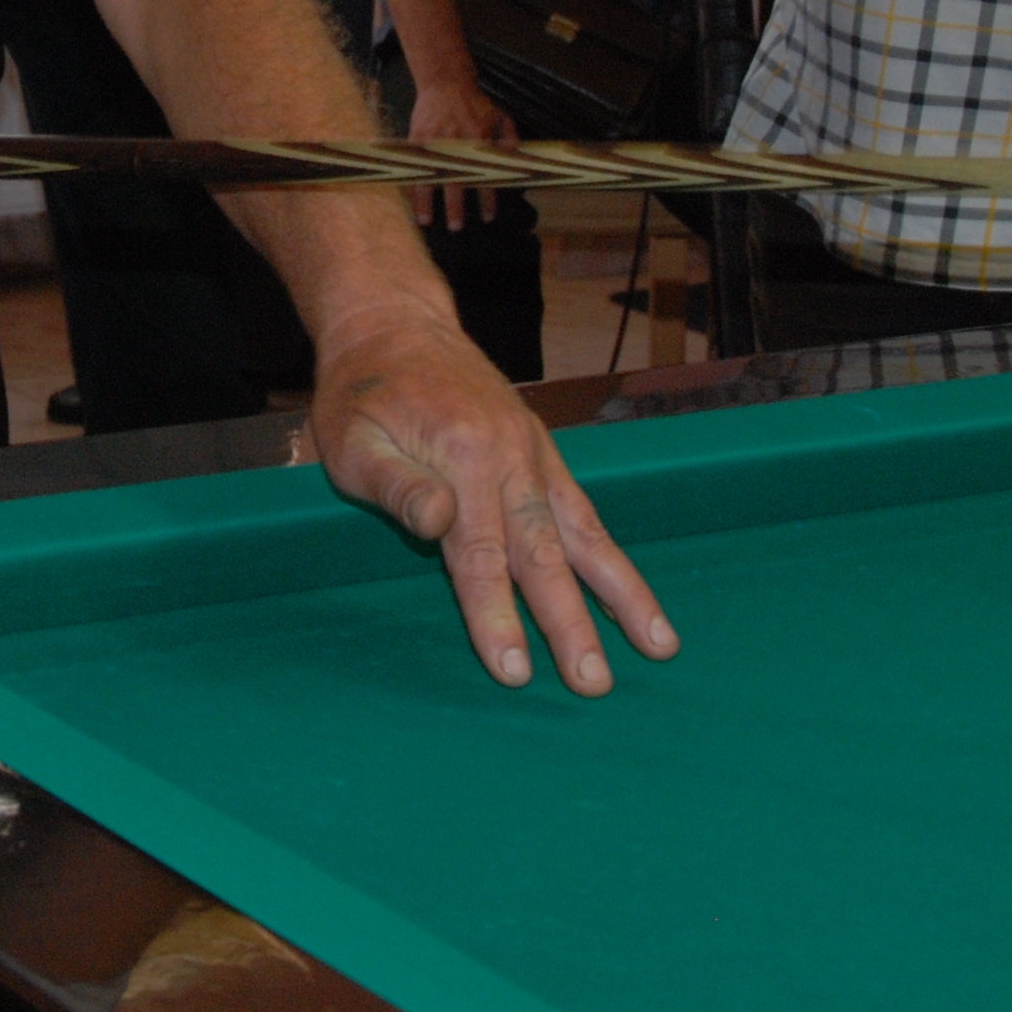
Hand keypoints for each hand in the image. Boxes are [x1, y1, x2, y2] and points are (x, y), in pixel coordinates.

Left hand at [309, 308, 675, 693]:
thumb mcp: (350, 438)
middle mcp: (510, 457)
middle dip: (572, 624)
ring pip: (584, 533)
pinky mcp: (541, 451)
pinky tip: (635, 593)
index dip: (497, 617)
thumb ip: (395, 484)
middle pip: (545, 555)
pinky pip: (584, 510)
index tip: (516, 672)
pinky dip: (611, 554)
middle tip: (595, 685)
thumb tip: (438, 525)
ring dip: (622, 593)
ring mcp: (533, 453)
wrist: (395, 325)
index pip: (481, 556)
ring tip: (660, 646)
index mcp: (461, 457)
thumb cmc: (361, 392)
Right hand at [403, 73, 520, 227]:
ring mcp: (434, 141)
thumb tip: (517, 161)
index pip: (485, 176)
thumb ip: (510, 138)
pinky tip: (409, 199)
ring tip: (425, 220)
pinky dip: (410, 182)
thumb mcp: (499, 116)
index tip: (487, 217)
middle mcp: (457, 142)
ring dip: (426, 201)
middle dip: (456, 206)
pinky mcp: (417, 137)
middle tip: (456, 227)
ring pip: (429, 176)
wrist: (445, 81)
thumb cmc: (475, 101)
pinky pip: (414, 165)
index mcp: (480, 139)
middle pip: (455, 181)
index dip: (487, 199)